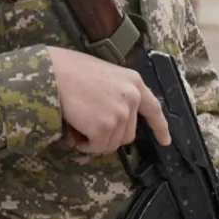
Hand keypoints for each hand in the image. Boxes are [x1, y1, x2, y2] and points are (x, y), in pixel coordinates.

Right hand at [47, 47, 169, 154]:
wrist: (53, 71)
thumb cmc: (72, 71)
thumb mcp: (106, 76)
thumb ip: (119, 94)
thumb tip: (117, 120)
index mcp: (134, 82)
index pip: (153, 108)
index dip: (160, 127)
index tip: (165, 141)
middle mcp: (132, 97)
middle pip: (128, 134)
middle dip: (110, 136)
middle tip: (90, 125)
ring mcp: (120, 113)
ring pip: (112, 143)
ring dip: (96, 140)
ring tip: (80, 124)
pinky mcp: (104, 126)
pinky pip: (97, 147)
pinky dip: (85, 145)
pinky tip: (76, 131)